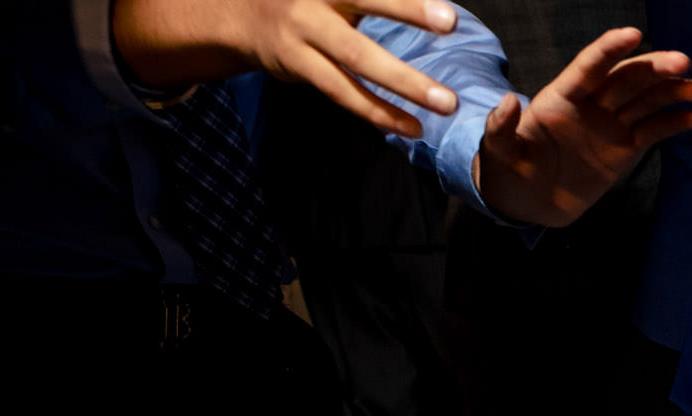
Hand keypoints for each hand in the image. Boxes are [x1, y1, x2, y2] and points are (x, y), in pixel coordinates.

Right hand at [112, 0, 464, 137]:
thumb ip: (370, 0)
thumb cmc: (309, 1)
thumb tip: (430, 7)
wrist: (239, 15)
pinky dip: (378, 111)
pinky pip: (343, 92)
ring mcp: (303, 32)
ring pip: (356, 57)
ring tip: (446, 103)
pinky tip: (410, 127)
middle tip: (451, 21)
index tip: (443, 3)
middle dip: (408, 10)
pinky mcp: (296, 64)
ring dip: (404, 82)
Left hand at [474, 29, 691, 226]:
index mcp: (561, 99)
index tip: (634, 33)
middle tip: (682, 62)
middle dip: (654, 68)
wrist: (528, 203)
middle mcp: (590, 106)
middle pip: (626, 79)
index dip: (610, 49)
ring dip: (672, 92)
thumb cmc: (508, 172)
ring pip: (645, 101)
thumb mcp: (499, 151)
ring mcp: (610, 126)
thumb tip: (509, 101)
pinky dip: (674, 123)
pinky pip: (653, 131)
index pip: (589, 67)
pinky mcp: (624, 149)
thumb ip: (502, 127)